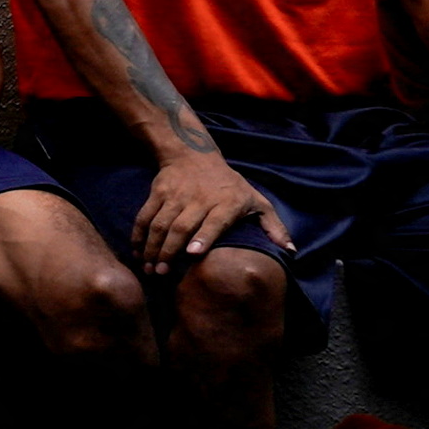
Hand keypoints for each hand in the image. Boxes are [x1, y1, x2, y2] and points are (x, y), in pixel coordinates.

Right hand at [128, 144, 280, 273]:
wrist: (193, 155)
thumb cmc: (230, 185)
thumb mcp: (257, 201)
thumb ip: (273, 226)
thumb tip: (290, 250)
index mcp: (226, 204)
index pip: (213, 221)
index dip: (202, 237)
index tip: (193, 254)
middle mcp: (199, 200)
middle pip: (181, 226)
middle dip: (169, 251)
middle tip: (162, 273)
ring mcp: (175, 196)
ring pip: (160, 223)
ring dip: (152, 247)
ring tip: (148, 267)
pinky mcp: (157, 194)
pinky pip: (145, 216)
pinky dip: (139, 235)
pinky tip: (137, 252)